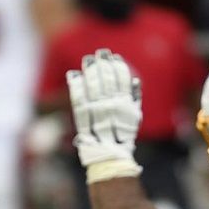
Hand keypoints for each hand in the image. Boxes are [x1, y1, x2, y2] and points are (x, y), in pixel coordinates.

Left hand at [67, 49, 141, 165]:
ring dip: (90, 71)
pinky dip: (76, 86)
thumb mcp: (134, 116)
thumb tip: (135, 79)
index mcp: (124, 104)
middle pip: (106, 80)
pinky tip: (73, 74)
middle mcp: (111, 106)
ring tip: (88, 59)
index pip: (120, 80)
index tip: (113, 56)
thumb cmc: (123, 135)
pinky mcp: (83, 118)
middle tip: (99, 53)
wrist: (110, 155)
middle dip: (103, 64)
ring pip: (92, 86)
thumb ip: (135, 97)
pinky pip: (78, 98)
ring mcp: (96, 112)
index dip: (116, 66)